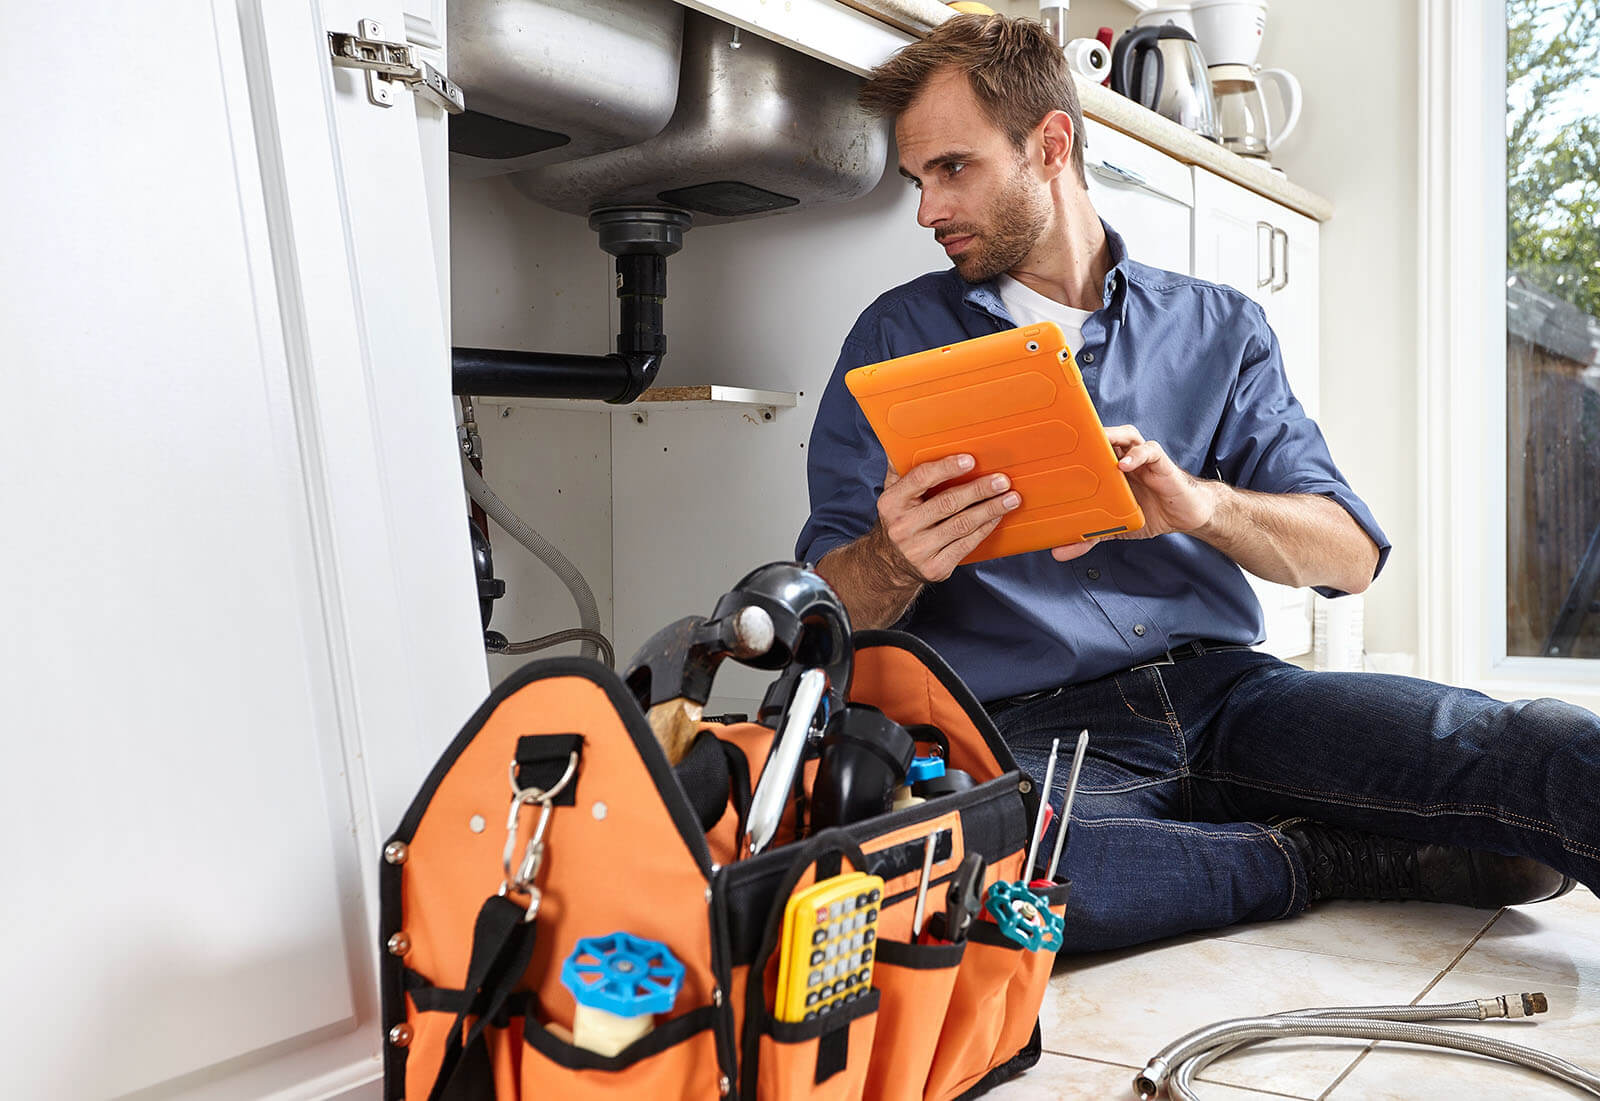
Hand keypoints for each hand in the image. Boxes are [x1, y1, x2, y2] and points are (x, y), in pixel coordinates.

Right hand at [875, 453, 1021, 581]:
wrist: (890, 564)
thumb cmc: (899, 520)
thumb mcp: (892, 494)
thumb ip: (901, 467)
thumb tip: (907, 435)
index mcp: (891, 502)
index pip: (921, 479)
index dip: (947, 468)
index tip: (971, 460)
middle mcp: (902, 527)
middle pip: (948, 503)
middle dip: (979, 490)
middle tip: (1002, 481)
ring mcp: (918, 550)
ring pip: (962, 525)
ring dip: (990, 509)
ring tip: (1010, 498)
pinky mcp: (935, 567)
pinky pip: (966, 544)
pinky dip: (985, 529)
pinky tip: (997, 517)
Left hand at [1050, 425, 1219, 561]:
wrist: (1184, 515)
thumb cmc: (1149, 513)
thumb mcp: (1114, 528)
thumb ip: (1088, 537)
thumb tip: (1058, 552)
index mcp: (1107, 468)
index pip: (1085, 449)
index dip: (1067, 444)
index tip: (1045, 447)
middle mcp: (1122, 458)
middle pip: (1101, 436)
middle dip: (1083, 434)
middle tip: (1063, 440)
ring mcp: (1141, 457)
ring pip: (1124, 435)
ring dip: (1109, 437)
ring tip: (1094, 444)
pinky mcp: (1159, 462)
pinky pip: (1148, 451)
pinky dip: (1136, 455)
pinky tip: (1123, 465)